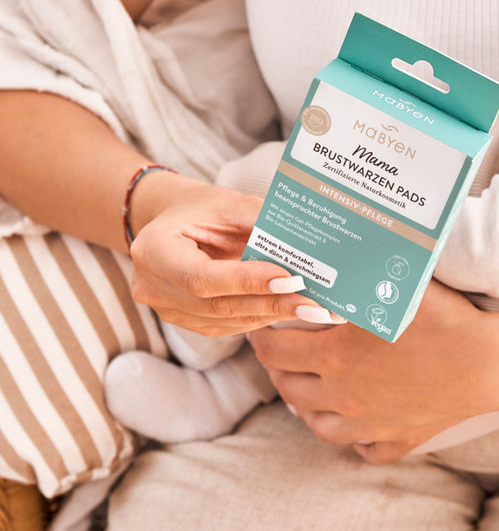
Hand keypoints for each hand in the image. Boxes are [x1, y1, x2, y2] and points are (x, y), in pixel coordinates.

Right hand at [128, 175, 334, 334]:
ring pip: (224, 321)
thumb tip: (303, 247)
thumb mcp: (228, 204)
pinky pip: (226, 326)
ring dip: (271, 315)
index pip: (201, 277)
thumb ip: (259, 223)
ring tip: (313, 309)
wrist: (175, 219)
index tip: (289, 279)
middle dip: (270, 304)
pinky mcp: (186, 320)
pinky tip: (291, 310)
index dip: (247, 282)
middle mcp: (152, 286)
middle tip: (313, 303)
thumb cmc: (202, 207)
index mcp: (153, 249)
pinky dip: (260, 317)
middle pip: (216, 305)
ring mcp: (166, 309)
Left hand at [251, 280, 498, 461]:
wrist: (487, 362)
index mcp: (336, 355)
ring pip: (316, 423)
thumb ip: (356, 277)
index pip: (275, 351)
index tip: (262, 325)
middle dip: (278, 368)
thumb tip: (327, 255)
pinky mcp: (395, 440)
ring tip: (308, 387)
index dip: (262, 337)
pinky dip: (352, 436)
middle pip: (288, 387)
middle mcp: (342, 394)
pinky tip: (354, 422)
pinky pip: (361, 447)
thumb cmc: (443, 317)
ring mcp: (367, 423)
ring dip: (305, 404)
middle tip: (280, 350)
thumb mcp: (394, 289)